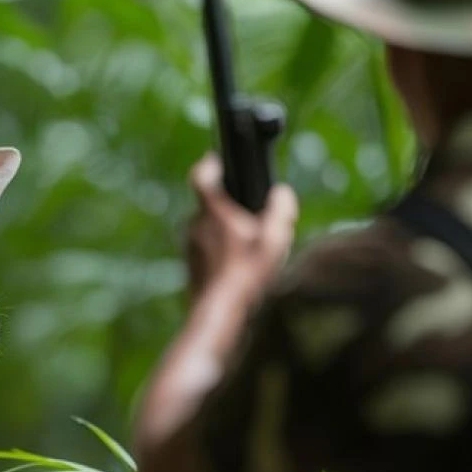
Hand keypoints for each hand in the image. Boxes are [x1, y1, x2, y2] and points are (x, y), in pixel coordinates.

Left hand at [186, 154, 297, 299]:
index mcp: (212, 212)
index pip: (202, 175)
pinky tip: (239, 265)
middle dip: (228, 205)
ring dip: (225, 230)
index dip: (210, 163)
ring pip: (208, 228)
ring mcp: (189, 246)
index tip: (218, 160)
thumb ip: (281, 210)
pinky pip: (206, 248)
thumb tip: (282, 193)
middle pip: (210, 204)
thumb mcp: (274, 239)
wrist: (219, 311)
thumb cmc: (247, 274)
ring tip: (249, 244)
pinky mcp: (191, 265)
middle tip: (250, 213)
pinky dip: (220, 250)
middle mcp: (194, 225)